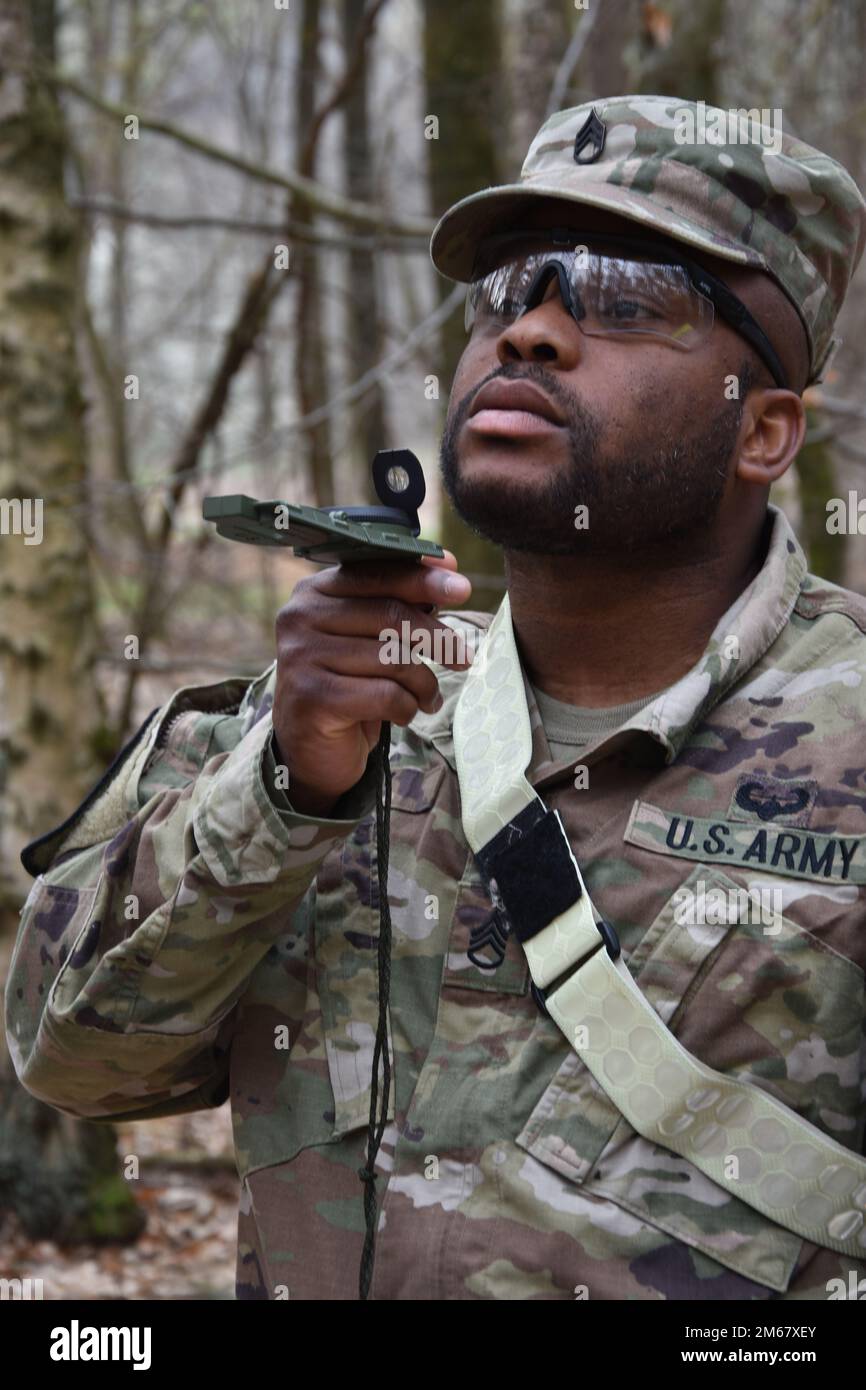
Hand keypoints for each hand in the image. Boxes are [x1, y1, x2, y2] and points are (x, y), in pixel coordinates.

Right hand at [272, 552, 472, 815]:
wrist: (312, 746)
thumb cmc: (350, 683)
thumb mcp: (373, 638)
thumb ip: (400, 603)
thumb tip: (448, 568)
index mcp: (314, 591)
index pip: (377, 574)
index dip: (423, 579)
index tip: (461, 588)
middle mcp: (300, 617)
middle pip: (390, 615)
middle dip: (437, 638)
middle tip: (462, 658)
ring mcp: (301, 657)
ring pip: (393, 659)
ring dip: (424, 684)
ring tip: (427, 697)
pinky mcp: (312, 697)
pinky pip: (385, 695)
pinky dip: (407, 708)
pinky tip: (405, 714)